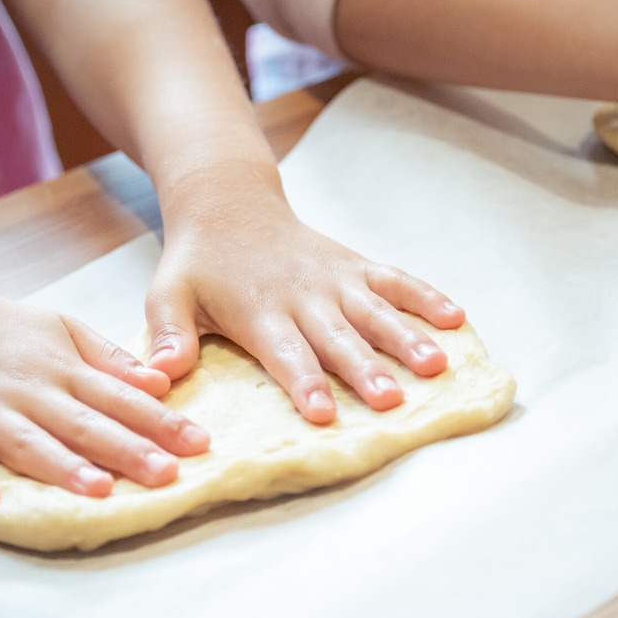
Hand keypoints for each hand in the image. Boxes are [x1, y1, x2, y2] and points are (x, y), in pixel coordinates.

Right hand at [0, 278, 209, 511]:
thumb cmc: (3, 330)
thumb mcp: (64, 329)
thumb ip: (110, 359)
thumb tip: (161, 382)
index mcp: (64, 371)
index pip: (121, 399)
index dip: (161, 422)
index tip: (200, 443)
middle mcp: (31, 392)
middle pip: (84, 424)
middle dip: (128, 450)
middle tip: (168, 474)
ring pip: (29, 442)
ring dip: (63, 467)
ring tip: (99, 490)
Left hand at [145, 170, 465, 423]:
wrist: (228, 204)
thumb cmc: (197, 263)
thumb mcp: (166, 294)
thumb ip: (167, 334)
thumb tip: (160, 375)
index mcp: (259, 311)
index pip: (285, 354)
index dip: (304, 383)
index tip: (323, 413)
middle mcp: (303, 296)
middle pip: (338, 339)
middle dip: (365, 371)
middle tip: (391, 402)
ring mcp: (335, 279)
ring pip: (376, 311)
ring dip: (406, 338)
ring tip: (436, 366)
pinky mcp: (355, 265)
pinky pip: (396, 279)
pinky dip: (426, 296)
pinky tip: (457, 318)